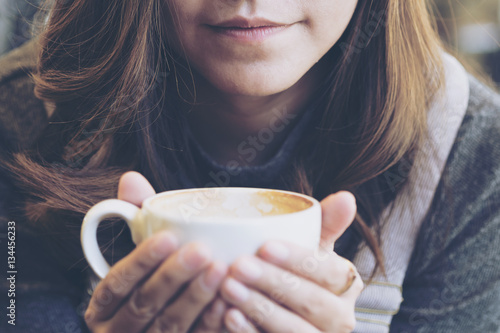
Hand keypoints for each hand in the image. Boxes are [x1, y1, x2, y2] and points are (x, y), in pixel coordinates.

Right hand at [84, 172, 227, 332]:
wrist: (159, 326)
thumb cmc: (150, 280)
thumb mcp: (139, 253)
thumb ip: (135, 218)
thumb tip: (130, 178)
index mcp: (104, 305)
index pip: (117, 282)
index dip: (141, 261)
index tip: (168, 237)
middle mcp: (119, 330)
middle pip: (144, 305)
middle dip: (173, 277)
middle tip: (202, 250)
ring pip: (169, 326)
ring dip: (195, 297)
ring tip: (221, 269)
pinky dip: (211, 321)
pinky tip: (228, 300)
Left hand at [219, 192, 362, 332]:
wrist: (284, 311)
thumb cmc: (298, 272)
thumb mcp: (313, 247)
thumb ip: (328, 224)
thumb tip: (347, 197)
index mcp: (348, 285)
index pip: (331, 272)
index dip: (298, 260)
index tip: (265, 246)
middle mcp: (341, 318)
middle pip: (313, 302)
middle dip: (274, 283)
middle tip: (238, 265)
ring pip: (295, 329)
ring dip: (260, 308)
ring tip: (228, 287)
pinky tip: (229, 316)